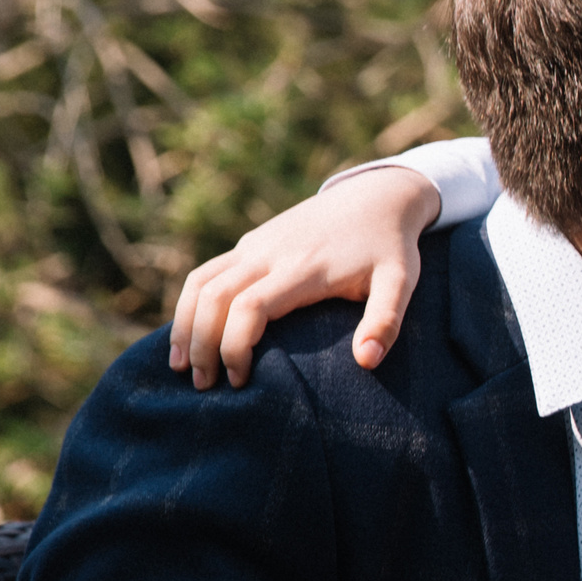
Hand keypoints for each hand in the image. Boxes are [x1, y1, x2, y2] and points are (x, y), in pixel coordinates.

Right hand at [168, 165, 439, 388]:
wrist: (377, 195)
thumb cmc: (390, 246)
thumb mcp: (401, 281)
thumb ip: (386, 320)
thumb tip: (367, 362)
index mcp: (302, 267)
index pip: (249, 307)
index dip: (235, 346)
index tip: (240, 380)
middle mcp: (269, 252)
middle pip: (213, 297)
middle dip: (200, 343)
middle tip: (202, 386)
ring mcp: (255, 244)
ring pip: (200, 282)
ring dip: (185, 324)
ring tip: (180, 366)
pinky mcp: (251, 242)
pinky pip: (206, 272)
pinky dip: (190, 303)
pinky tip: (190, 333)